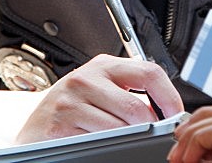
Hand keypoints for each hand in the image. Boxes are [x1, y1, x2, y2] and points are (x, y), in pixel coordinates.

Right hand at [16, 54, 183, 143]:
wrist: (36, 127)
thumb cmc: (72, 109)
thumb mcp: (101, 90)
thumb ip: (129, 92)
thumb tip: (165, 110)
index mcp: (104, 66)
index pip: (149, 72)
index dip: (169, 96)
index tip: (175, 114)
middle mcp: (87, 78)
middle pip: (137, 107)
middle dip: (149, 128)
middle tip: (149, 135)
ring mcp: (72, 99)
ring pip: (121, 127)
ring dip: (128, 139)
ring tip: (118, 138)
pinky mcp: (62, 121)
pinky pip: (100, 139)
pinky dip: (106, 145)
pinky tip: (98, 141)